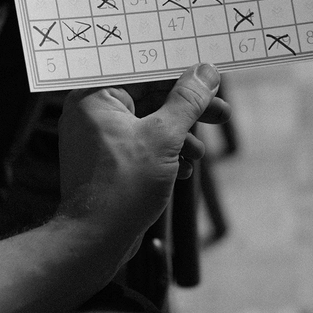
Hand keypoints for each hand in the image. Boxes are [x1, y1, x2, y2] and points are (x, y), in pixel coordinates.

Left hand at [57, 63, 228, 250]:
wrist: (95, 240)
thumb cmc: (122, 186)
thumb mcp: (164, 137)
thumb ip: (187, 101)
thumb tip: (206, 72)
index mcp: (95, 95)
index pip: (144, 71)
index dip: (180, 73)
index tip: (208, 76)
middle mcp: (92, 111)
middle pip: (149, 97)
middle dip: (187, 110)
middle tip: (221, 111)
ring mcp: (97, 137)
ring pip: (148, 123)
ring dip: (179, 136)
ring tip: (198, 154)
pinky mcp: (107, 160)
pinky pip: (140, 144)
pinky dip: (164, 153)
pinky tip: (183, 170)